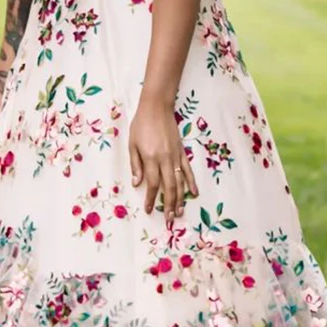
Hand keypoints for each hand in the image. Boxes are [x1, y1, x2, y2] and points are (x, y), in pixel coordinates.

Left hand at [129, 99, 197, 222]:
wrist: (157, 108)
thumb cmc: (141, 125)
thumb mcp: (132, 144)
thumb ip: (136, 165)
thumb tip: (137, 183)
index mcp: (151, 158)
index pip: (152, 184)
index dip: (150, 199)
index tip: (148, 210)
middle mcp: (165, 159)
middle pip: (169, 187)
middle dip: (169, 204)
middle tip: (169, 218)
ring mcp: (176, 156)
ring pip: (180, 181)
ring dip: (180, 198)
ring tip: (180, 211)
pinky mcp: (182, 152)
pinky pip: (188, 170)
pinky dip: (191, 182)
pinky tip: (194, 192)